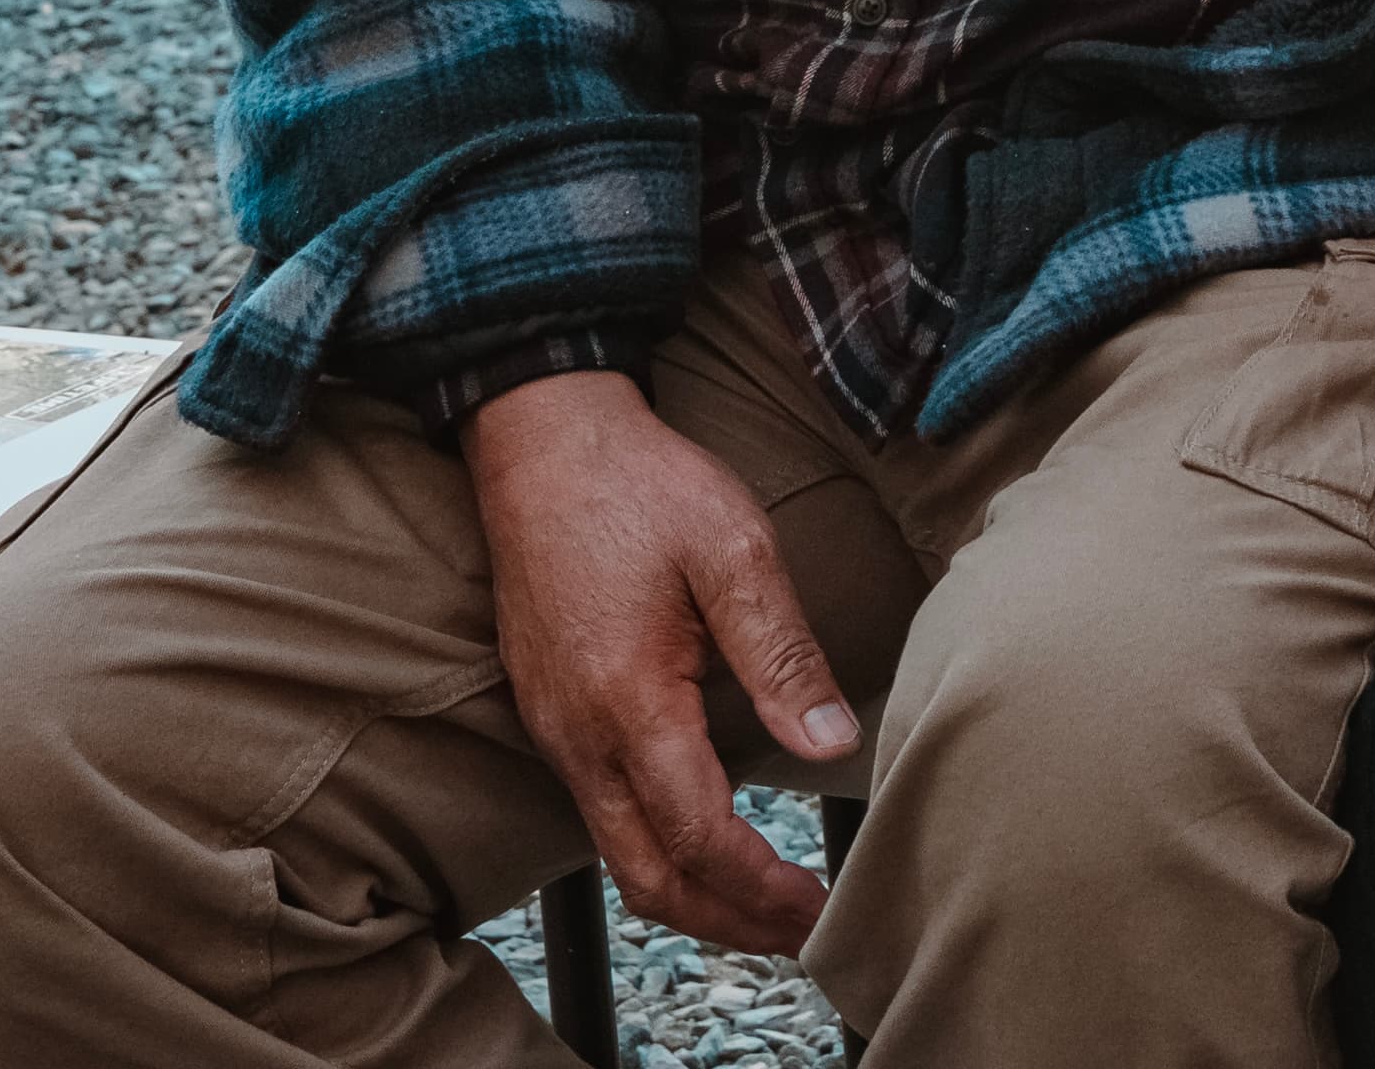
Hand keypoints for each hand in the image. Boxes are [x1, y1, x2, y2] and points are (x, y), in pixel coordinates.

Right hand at [463, 370, 858, 956]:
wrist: (543, 441)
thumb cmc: (641, 484)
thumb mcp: (732, 548)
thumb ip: (782, 651)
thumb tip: (830, 740)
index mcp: (629, 702)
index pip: (698, 836)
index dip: (760, 889)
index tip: (818, 909)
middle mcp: (579, 736)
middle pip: (650, 876)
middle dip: (726, 922)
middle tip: (798, 934)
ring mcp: (555, 729)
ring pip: (619, 854)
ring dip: (691, 893)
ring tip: (762, 905)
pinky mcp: (550, 712)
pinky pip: (599, 812)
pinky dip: (655, 851)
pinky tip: (702, 837)